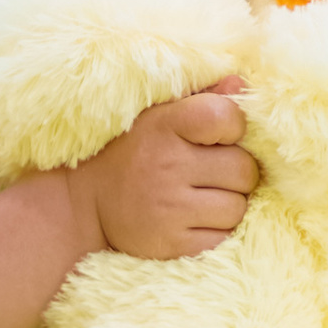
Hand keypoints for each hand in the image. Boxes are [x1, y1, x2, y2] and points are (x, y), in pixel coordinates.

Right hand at [74, 79, 258, 260]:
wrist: (84, 204)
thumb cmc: (132, 152)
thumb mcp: (158, 116)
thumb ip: (201, 98)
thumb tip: (241, 83)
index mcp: (163, 125)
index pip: (225, 116)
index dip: (233, 126)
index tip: (218, 135)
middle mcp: (166, 165)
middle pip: (243, 169)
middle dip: (236, 172)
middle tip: (211, 173)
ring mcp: (168, 208)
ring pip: (237, 207)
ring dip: (228, 203)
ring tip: (202, 197)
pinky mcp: (171, 244)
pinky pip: (222, 237)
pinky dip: (216, 231)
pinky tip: (194, 221)